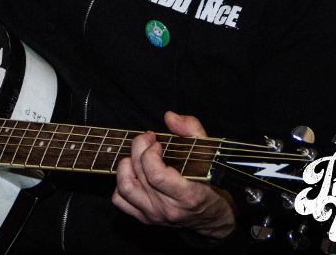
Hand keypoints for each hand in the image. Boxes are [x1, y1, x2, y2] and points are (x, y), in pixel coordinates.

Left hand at [112, 111, 235, 238]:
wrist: (214, 217)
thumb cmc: (212, 184)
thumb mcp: (209, 154)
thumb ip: (192, 130)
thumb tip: (169, 116)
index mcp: (187, 195)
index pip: (156, 175)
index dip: (149, 153)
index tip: (157, 142)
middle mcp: (168, 208)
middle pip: (139, 175)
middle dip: (138, 148)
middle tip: (147, 138)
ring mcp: (155, 215)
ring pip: (125, 188)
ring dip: (126, 166)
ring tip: (137, 156)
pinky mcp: (145, 218)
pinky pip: (120, 201)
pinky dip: (121, 184)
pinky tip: (134, 173)